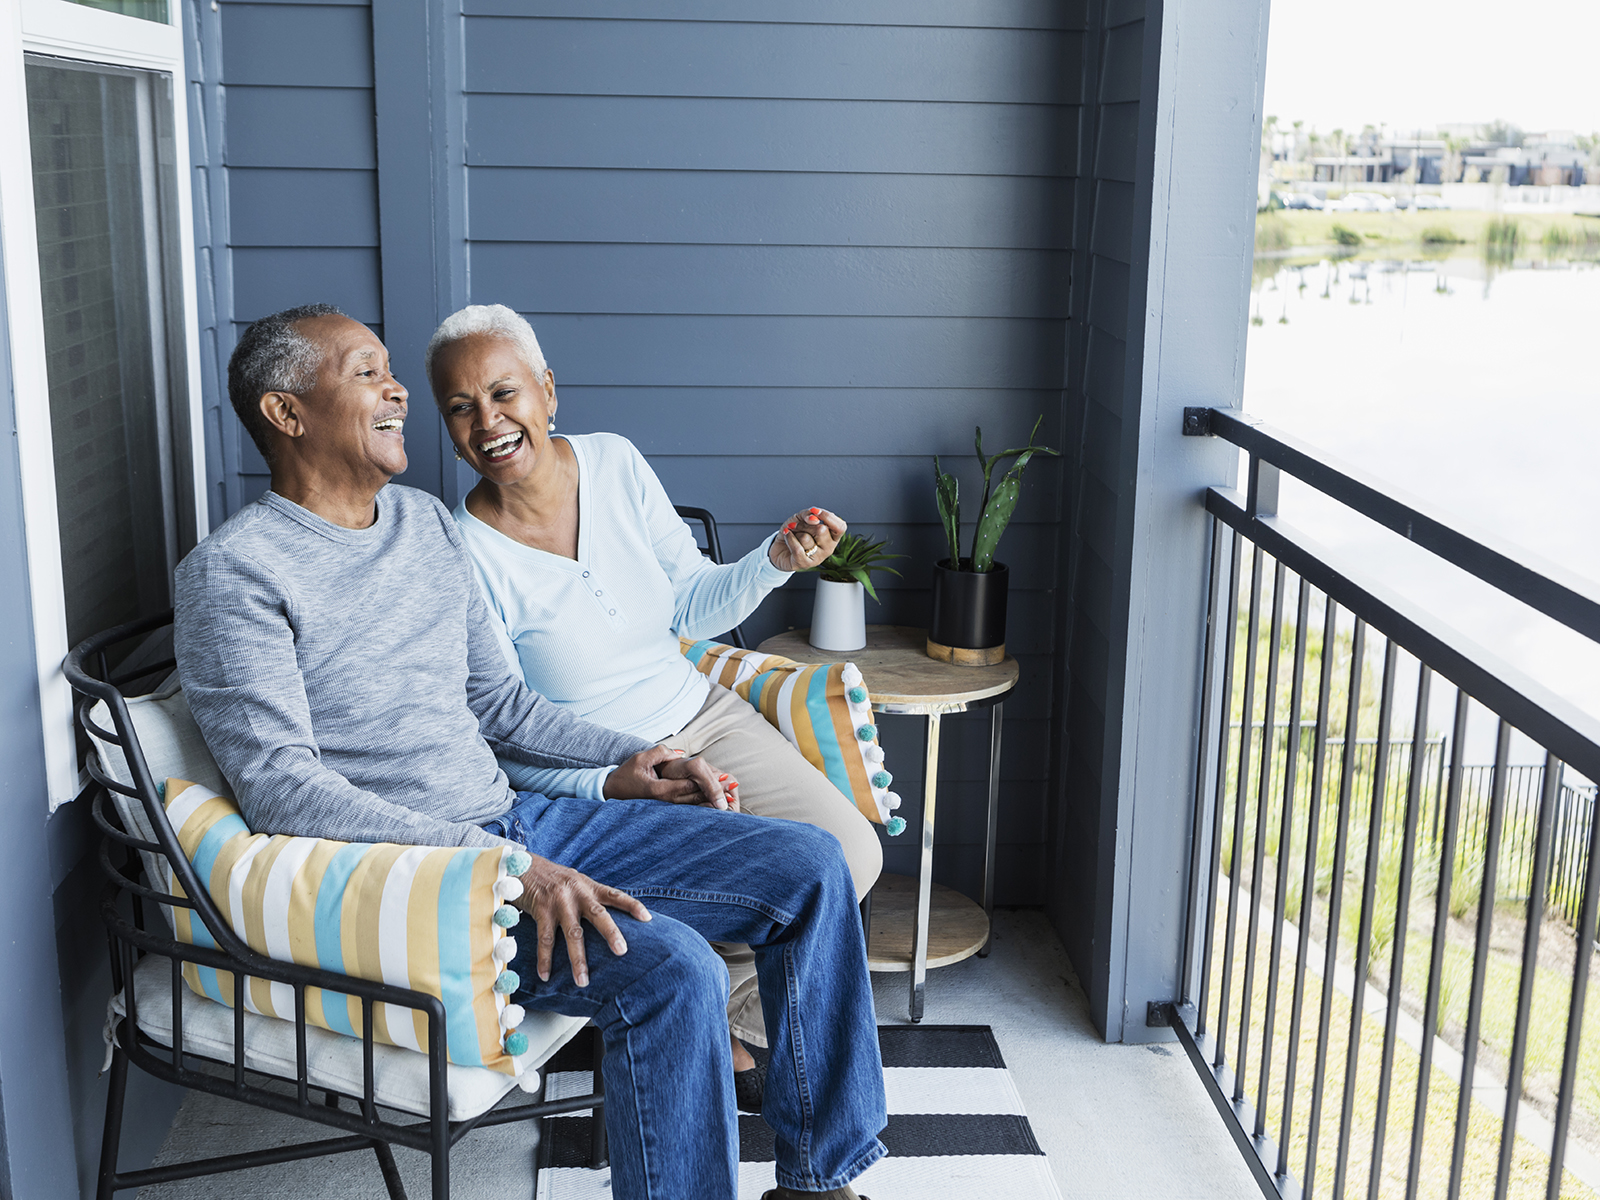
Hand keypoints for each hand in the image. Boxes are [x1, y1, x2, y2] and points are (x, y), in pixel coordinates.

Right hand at [515, 855, 650, 987]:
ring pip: (572, 933)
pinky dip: (545, 959)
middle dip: (611, 933)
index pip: (615, 895)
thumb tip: (610, 919)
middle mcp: (577, 893)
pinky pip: (545, 939)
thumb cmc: (554, 879)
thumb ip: (591, 897)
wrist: (523, 865)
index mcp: (589, 887)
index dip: (632, 905)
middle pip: (598, 915)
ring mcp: (559, 902)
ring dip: (577, 959)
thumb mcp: (576, 882)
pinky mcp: (541, 910)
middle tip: (622, 951)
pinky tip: (545, 976)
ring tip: (582, 981)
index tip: (648, 918)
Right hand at [602, 746, 739, 808]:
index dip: (710, 782)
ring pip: (693, 805)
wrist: (611, 792)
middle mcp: (665, 801)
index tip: (727, 779)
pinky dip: (702, 805)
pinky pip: (687, 808)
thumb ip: (661, 753)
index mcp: (660, 790)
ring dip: (712, 801)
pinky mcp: (666, 809)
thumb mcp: (640, 758)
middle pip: (696, 797)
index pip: (691, 785)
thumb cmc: (626, 774)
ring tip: (732, 796)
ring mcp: (665, 807)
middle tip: (736, 787)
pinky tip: (715, 803)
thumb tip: (680, 754)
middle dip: (716, 793)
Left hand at [769, 507, 846, 571]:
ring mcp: (818, 558)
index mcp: (833, 536)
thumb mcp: (802, 517)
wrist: (779, 545)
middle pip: (822, 530)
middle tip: (797, 525)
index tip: (814, 511)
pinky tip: (787, 536)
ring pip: (806, 538)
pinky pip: (797, 548)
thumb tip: (814, 518)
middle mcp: (829, 548)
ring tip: (792, 534)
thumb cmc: (795, 531)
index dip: (828, 517)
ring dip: (795, 532)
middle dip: (805, 524)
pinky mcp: (804, 564)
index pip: (840, 527)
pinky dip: (789, 538)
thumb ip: (809, 514)